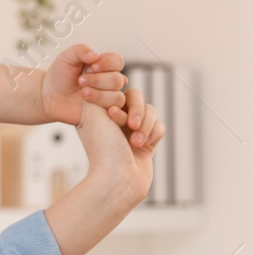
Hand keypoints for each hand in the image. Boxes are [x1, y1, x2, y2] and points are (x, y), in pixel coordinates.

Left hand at [42, 44, 125, 125]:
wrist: (50, 97)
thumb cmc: (59, 76)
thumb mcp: (67, 57)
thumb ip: (81, 50)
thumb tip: (96, 55)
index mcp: (102, 65)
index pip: (117, 61)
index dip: (107, 64)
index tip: (91, 67)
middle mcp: (108, 81)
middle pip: (117, 79)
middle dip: (98, 80)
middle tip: (80, 81)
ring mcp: (108, 97)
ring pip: (117, 96)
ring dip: (99, 94)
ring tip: (82, 92)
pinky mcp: (104, 112)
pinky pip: (114, 109)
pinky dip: (101, 104)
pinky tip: (88, 102)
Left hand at [77, 86, 163, 212]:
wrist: (116, 180)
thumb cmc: (102, 148)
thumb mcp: (93, 112)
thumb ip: (100, 89)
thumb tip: (107, 74)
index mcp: (98, 111)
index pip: (114, 88)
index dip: (115, 95)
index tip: (110, 108)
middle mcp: (115, 119)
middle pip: (135, 97)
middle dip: (135, 110)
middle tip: (128, 125)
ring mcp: (132, 131)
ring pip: (150, 110)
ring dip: (145, 124)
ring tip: (135, 141)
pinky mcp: (148, 143)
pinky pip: (160, 126)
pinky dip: (153, 135)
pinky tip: (142, 147)